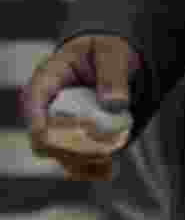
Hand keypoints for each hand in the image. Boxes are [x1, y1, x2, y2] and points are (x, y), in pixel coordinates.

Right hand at [24, 34, 141, 180]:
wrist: (112, 60)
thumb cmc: (105, 51)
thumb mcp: (112, 52)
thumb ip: (113, 74)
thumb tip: (114, 105)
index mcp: (47, 78)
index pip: (34, 103)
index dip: (40, 123)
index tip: (58, 136)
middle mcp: (45, 107)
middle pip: (45, 139)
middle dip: (72, 147)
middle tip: (101, 149)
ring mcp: (56, 127)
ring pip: (59, 155)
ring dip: (83, 160)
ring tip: (108, 158)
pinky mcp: (70, 141)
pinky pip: (74, 162)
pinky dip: (90, 167)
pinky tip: (108, 168)